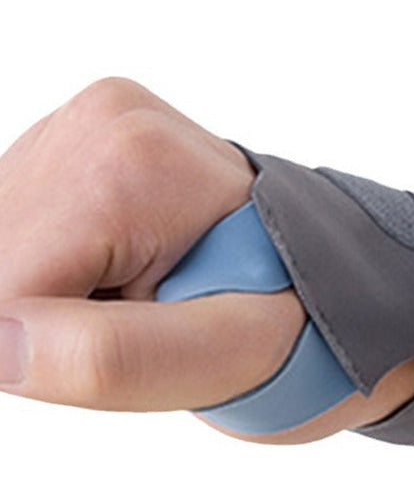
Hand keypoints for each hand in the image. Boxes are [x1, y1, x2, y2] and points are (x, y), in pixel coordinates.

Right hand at [0, 77, 413, 440]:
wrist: (316, 276)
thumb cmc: (290, 319)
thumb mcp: (224, 357)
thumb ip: (109, 358)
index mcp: (129, 165)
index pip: (7, 289)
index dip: (49, 346)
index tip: (133, 341)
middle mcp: (100, 121)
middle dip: (46, 316)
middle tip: (144, 317)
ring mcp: (88, 124)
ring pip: (1, 242)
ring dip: (45, 292)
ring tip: (137, 293)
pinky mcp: (78, 141)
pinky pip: (16, 226)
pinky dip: (49, 268)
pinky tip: (115, 269)